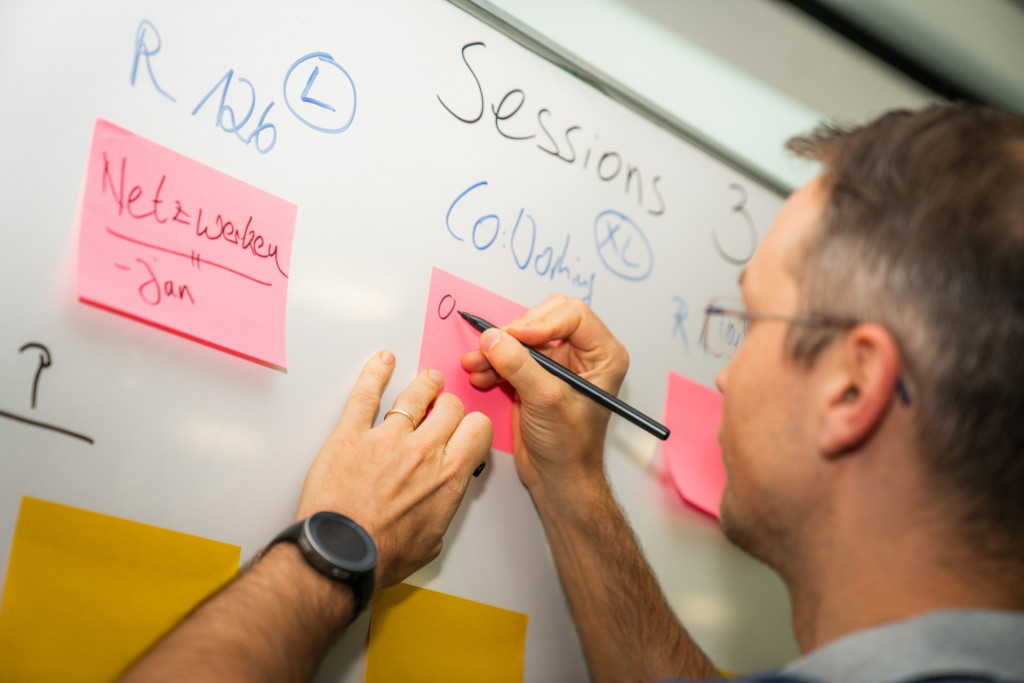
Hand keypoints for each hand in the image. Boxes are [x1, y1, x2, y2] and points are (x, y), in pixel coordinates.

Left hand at [297, 351, 491, 589]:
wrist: (339, 555)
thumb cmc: (381, 554)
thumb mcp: (433, 539)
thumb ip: (444, 506)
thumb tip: (443, 497)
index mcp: (448, 475)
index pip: (477, 428)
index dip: (473, 426)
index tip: (467, 428)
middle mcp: (423, 451)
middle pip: (450, 406)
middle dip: (449, 406)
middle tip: (443, 408)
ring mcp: (386, 438)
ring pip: (415, 395)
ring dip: (425, 384)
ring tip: (427, 380)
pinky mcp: (351, 434)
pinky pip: (366, 393)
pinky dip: (375, 372)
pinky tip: (382, 361)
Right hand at [461, 295, 627, 492]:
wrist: (558, 478)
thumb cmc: (571, 447)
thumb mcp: (547, 401)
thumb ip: (520, 366)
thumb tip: (494, 338)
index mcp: (602, 354)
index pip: (572, 314)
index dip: (541, 321)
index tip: (516, 336)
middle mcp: (582, 353)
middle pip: (543, 318)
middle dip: (514, 334)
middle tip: (492, 347)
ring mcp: (557, 363)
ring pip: (522, 337)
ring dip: (496, 349)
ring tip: (476, 365)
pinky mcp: (535, 375)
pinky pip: (510, 356)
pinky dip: (493, 363)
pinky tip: (481, 376)